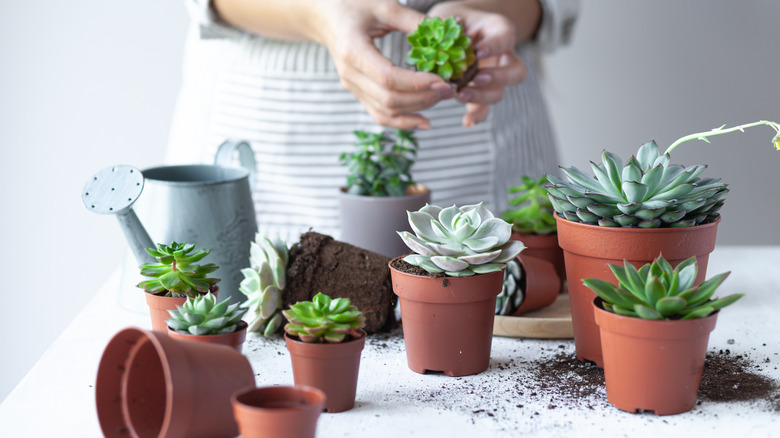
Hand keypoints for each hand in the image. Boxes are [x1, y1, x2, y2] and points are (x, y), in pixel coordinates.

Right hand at [315, 0, 454, 129]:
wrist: (325, 15)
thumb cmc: (353, 3)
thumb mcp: (384, 5)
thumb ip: (413, 21)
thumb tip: (447, 33)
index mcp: (353, 51)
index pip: (388, 78)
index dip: (418, 84)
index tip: (443, 81)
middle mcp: (349, 74)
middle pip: (389, 100)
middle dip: (423, 98)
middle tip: (451, 88)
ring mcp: (352, 87)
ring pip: (386, 112)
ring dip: (417, 109)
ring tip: (442, 98)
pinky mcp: (358, 92)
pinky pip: (380, 115)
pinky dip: (403, 121)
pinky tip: (425, 121)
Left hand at [428, 4, 528, 126]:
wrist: (451, 30)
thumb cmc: (452, 20)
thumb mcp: (449, 15)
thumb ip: (446, 24)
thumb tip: (436, 33)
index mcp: (499, 31)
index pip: (506, 38)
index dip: (494, 46)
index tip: (477, 51)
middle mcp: (503, 56)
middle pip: (516, 72)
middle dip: (498, 77)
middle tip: (477, 77)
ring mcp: (494, 78)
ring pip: (500, 93)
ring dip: (482, 96)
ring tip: (460, 94)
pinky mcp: (480, 93)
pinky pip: (484, 108)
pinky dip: (476, 116)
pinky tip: (466, 121)